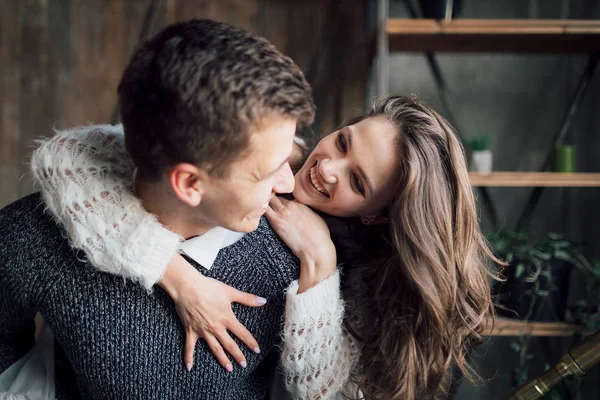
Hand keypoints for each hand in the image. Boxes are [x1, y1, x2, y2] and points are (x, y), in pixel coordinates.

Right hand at [159, 253, 265, 371]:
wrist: (187, 287)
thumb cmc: (209, 287)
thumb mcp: (230, 292)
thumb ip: (247, 298)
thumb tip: (263, 301)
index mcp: (227, 318)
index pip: (242, 333)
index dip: (250, 342)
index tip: (256, 350)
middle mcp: (216, 328)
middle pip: (230, 345)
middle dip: (238, 355)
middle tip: (244, 364)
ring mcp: (203, 331)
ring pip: (214, 349)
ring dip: (222, 359)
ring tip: (229, 369)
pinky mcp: (191, 331)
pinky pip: (189, 347)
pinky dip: (189, 357)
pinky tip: (189, 367)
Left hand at [265, 196, 336, 292]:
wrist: (316, 247)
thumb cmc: (320, 236)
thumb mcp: (318, 218)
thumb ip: (308, 212)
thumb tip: (306, 213)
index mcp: (301, 203)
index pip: (286, 195)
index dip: (281, 199)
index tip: (278, 203)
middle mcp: (291, 204)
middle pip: (276, 195)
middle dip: (271, 197)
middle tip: (265, 201)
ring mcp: (283, 212)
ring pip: (269, 199)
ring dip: (264, 201)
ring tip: (259, 205)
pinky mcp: (276, 222)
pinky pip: (264, 210)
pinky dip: (260, 208)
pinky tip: (255, 211)